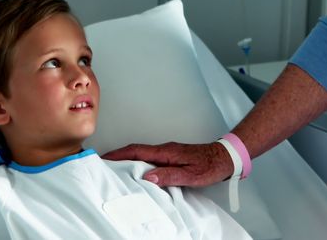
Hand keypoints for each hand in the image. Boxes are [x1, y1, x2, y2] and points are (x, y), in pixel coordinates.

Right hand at [102, 142, 233, 187]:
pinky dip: (138, 162)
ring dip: (127, 159)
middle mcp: (165, 149)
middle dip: (117, 156)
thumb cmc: (210, 166)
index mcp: (166, 152)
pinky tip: (136, 171)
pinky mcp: (172, 156)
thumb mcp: (190, 175)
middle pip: (135, 150)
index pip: (137, 150)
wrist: (225, 157)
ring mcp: (168, 152)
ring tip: (114, 169)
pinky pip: (150, 157)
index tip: (103, 158)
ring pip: (142, 154)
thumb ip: (169, 176)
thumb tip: (148, 177)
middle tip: (102, 164)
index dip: (118, 154)